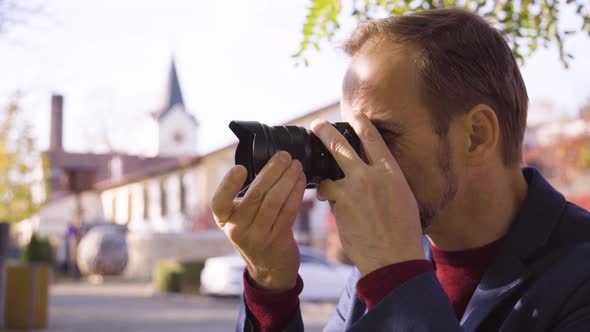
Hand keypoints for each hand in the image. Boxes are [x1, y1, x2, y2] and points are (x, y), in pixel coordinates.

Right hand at [211, 151, 306, 289]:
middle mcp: (237, 229)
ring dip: (288, 179)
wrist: (269, 267)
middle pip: (255, 195)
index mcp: (224, 219)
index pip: (219, 202)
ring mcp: (258, 236)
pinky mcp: (278, 239)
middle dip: (272, 171)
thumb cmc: (255, 231)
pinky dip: (296, 191)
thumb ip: (246, 195)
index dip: (228, 185)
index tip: (240, 168)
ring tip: (296, 164)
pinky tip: (301, 179)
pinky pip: (289, 210)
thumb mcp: (241, 217)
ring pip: (275, 201)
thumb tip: (267, 160)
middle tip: (284, 155)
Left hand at [311, 113, 424, 275]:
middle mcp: (370, 176)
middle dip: (325, 132)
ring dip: (323, 176)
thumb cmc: (403, 232)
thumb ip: (386, 179)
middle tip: (317, 125)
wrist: (394, 259)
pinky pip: (328, 195)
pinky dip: (329, 197)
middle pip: (340, 145)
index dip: (360, 123)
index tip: (353, 116)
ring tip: (321, 178)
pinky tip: (333, 204)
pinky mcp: (339, 207)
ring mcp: (352, 191)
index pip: (372, 138)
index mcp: (390, 172)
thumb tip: (373, 170)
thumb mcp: (403, 197)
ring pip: (328, 173)